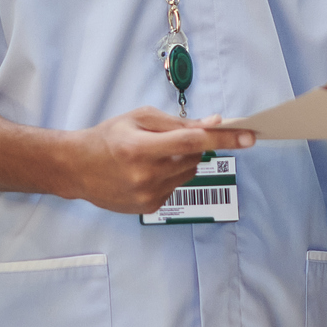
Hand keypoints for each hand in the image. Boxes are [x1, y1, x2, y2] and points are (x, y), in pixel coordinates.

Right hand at [65, 107, 254, 214]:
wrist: (77, 168)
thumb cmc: (108, 136)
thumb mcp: (138, 118)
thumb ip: (177, 122)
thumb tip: (213, 123)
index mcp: (140, 147)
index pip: (192, 142)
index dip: (223, 138)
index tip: (249, 137)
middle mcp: (145, 175)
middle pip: (194, 158)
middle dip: (196, 145)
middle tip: (177, 138)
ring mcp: (148, 195)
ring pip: (189, 173)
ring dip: (184, 160)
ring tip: (156, 154)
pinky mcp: (150, 208)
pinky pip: (177, 187)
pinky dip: (172, 175)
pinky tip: (148, 171)